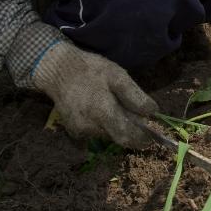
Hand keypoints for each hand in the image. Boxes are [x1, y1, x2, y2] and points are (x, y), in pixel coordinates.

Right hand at [31, 41, 158, 148]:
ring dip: (113, 124)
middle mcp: (90, 126)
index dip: (140, 139)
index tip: (149, 137)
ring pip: (106, 133)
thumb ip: (134, 95)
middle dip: (128, 127)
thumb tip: (152, 112)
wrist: (58, 70)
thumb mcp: (117, 75)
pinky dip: (101, 123)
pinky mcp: (72, 131)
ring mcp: (79, 130)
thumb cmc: (90, 70)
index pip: (126, 136)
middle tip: (128, 109)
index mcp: (102, 112)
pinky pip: (94, 131)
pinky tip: (96, 107)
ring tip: (108, 102)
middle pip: (117, 135)